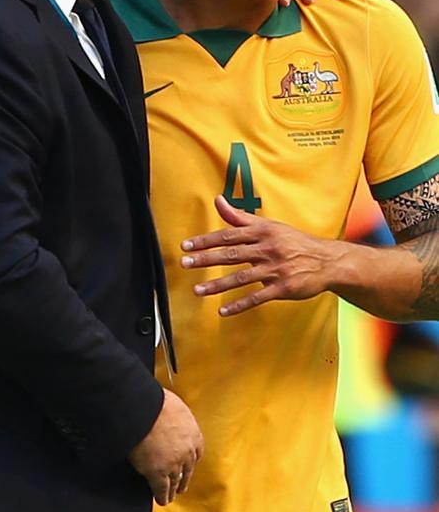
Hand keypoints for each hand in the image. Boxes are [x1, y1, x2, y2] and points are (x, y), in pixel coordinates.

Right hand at [128, 388, 202, 505]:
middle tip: (181, 485)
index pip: (197, 453)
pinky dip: (161, 496)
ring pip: (175, 481)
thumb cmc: (156, 401)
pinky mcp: (157, 473)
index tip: (187, 464)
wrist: (144, 409)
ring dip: (173, 489)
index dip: (191, 460)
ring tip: (170, 495)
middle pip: (187, 470)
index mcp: (194, 435)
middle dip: (184, 478)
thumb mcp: (176, 406)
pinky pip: (161, 489)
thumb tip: (173, 416)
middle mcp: (187, 452)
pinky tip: (161, 500)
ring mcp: (173, 464)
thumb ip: (178, 418)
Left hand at [181, 195, 341, 315]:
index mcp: (263, 232)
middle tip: (184, 263)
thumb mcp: (269, 226)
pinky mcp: (283, 288)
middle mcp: (268, 249)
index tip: (186, 246)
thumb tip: (218, 200)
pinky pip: (258, 297)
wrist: (327, 261)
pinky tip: (222, 311)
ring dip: (218, 285)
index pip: (228, 235)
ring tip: (197, 290)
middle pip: (231, 254)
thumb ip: (240, 217)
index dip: (206, 240)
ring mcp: (276, 269)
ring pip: (241, 277)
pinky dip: (240, 305)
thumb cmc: (293, 241)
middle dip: (206, 259)